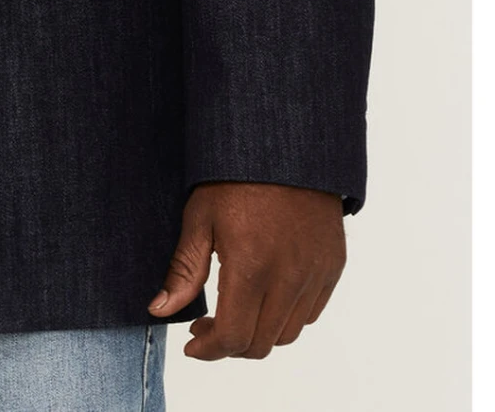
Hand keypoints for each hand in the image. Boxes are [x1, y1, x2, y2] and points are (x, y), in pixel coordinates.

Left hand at [148, 181, 344, 359]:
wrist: (286, 144)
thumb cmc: (234, 175)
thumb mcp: (200, 216)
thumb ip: (184, 270)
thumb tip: (160, 310)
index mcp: (251, 267)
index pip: (233, 338)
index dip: (209, 349)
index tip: (192, 343)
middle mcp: (288, 278)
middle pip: (260, 344)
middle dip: (230, 344)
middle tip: (209, 325)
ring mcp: (315, 274)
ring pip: (288, 333)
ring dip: (260, 332)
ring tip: (237, 308)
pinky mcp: (333, 266)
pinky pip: (311, 312)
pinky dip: (287, 315)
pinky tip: (267, 293)